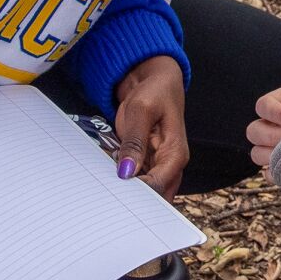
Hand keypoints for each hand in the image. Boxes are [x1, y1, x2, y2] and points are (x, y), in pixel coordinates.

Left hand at [113, 55, 188, 198]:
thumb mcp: (141, 111)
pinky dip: (121, 178)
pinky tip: (107, 173)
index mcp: (175, 154)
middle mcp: (169, 164)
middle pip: (154, 195)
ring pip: (143, 190)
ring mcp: (157, 164)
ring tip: (105, 183)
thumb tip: (127, 171)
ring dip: (125, 188)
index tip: (115, 191)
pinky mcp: (145, 161)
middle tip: (107, 192)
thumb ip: (134, 142)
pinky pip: (134, 178)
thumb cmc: (155, 92)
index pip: (158, 186)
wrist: (155, 81)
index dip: (137, 194)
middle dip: (132, 198)